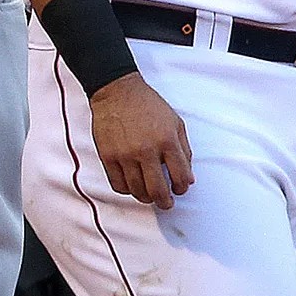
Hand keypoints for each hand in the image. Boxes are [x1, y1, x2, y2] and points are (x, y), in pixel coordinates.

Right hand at [87, 73, 192, 209]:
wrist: (117, 92)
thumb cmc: (148, 106)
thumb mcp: (175, 122)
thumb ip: (184, 150)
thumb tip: (187, 178)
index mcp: (167, 141)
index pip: (180, 177)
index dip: (182, 188)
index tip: (179, 188)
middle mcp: (146, 150)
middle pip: (158, 190)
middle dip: (165, 202)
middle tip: (166, 203)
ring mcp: (125, 155)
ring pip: (137, 190)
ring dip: (145, 197)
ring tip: (148, 195)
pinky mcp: (108, 156)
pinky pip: (117, 184)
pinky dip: (126, 190)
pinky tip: (132, 185)